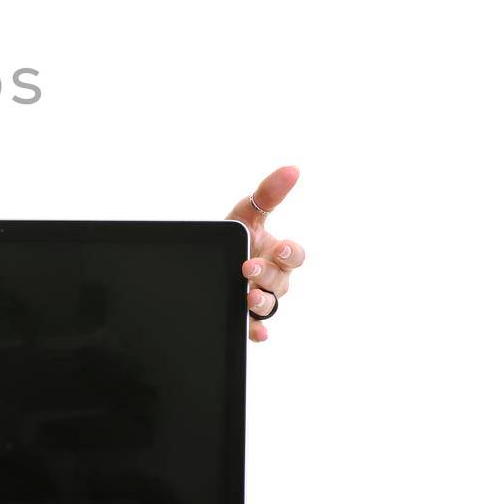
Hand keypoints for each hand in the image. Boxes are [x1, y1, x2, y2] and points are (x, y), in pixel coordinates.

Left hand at [226, 165, 304, 342]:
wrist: (208, 258)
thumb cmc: (236, 235)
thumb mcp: (247, 213)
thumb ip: (268, 193)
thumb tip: (293, 169)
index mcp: (278, 254)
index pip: (294, 256)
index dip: (289, 253)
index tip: (278, 247)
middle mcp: (274, 279)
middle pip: (280, 280)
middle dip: (266, 274)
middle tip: (247, 268)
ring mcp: (261, 298)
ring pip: (270, 305)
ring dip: (262, 302)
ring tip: (248, 298)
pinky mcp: (247, 316)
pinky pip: (256, 327)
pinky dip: (257, 331)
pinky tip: (257, 334)